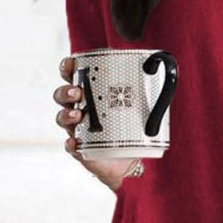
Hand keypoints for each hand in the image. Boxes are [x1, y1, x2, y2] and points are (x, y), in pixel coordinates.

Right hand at [53, 56, 141, 193]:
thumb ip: (147, 90)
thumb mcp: (139, 108)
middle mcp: (79, 110)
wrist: (128, 160)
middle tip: (78, 92)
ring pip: (62, 118)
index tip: (71, 62)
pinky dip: (70, 145)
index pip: (73, 77)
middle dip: (66, 91)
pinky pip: (70, 147)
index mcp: (90, 95)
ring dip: (66, 114)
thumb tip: (160, 69)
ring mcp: (78, 130)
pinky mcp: (81, 150)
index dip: (68, 68)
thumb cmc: (130, 129)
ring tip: (77, 115)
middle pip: (62, 96)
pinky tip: (74, 143)